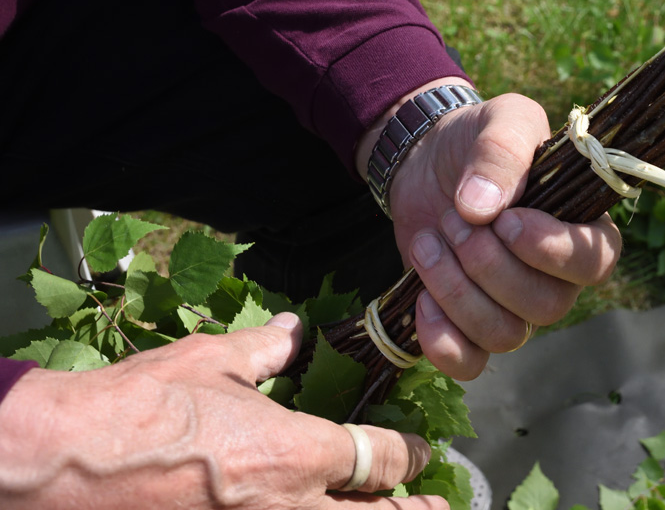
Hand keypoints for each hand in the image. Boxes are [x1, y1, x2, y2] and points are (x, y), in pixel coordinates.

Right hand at [0, 314, 445, 509]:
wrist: (66, 461)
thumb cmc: (140, 407)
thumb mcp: (212, 362)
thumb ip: (265, 350)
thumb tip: (291, 330)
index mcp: (298, 452)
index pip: (382, 458)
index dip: (410, 454)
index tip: (421, 450)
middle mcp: (292, 507)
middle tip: (438, 508)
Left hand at [364, 80, 621, 379]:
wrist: (425, 159)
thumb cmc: (477, 138)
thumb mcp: (498, 120)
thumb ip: (500, 152)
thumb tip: (482, 207)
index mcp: (579, 226)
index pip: (595, 261)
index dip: (553, 251)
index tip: (507, 220)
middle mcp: (555, 277)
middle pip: (545, 305)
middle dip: (488, 264)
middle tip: (454, 218)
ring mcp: (512, 306)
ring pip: (504, 334)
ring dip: (457, 292)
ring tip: (428, 243)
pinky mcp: (468, 324)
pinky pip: (469, 362)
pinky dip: (442, 341)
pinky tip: (420, 299)